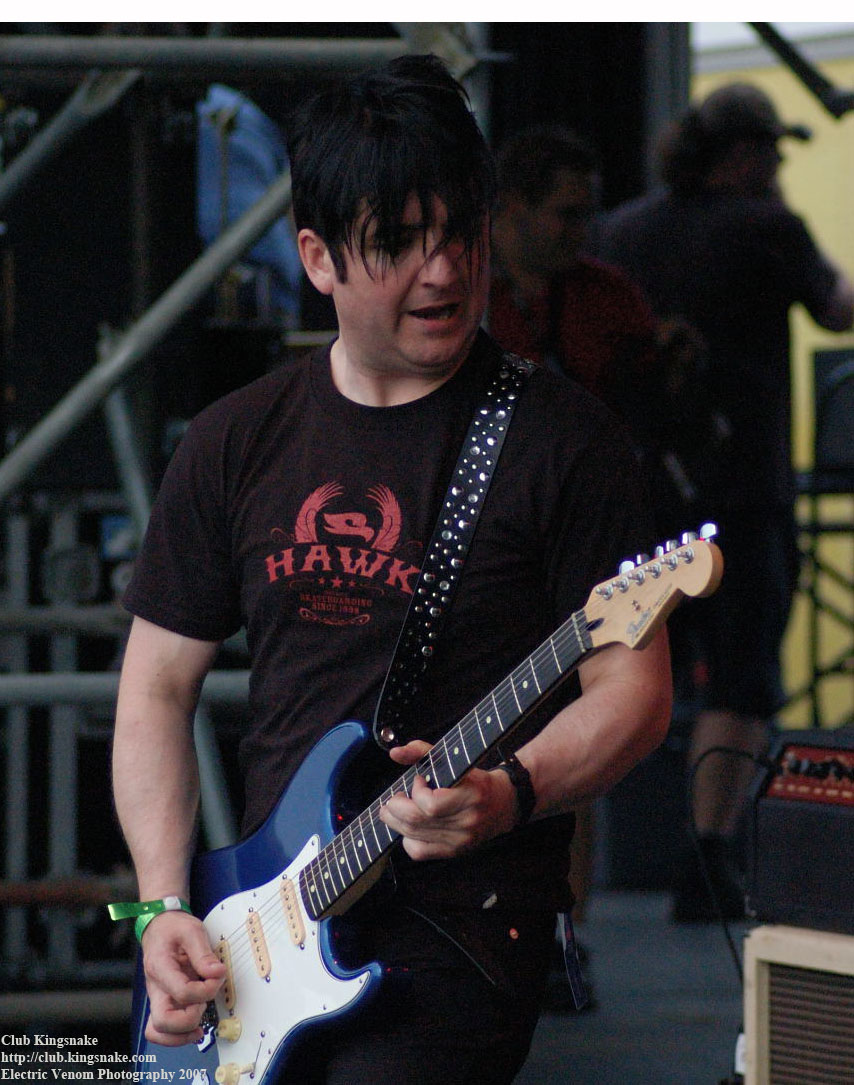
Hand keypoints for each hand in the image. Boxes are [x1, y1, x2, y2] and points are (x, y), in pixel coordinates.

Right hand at [141, 910, 225, 1045]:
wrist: (160, 927)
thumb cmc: (174, 929)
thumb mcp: (192, 931)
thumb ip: (204, 954)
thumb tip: (217, 973)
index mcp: (160, 967)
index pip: (182, 992)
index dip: (205, 990)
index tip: (217, 977)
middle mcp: (155, 987)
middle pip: (163, 1021)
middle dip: (189, 1020)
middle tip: (204, 1004)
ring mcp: (158, 998)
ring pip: (158, 1032)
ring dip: (182, 1034)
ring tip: (201, 1023)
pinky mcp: (163, 1002)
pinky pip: (162, 1029)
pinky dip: (177, 1035)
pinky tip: (195, 1028)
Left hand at [378, 740, 518, 859]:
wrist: (503, 804)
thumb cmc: (477, 780)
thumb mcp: (455, 759)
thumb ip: (423, 752)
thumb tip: (395, 753)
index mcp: (472, 795)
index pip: (431, 805)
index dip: (417, 791)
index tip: (418, 780)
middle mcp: (467, 821)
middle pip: (417, 821)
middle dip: (395, 808)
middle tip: (394, 798)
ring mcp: (460, 840)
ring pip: (414, 836)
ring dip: (396, 821)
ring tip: (394, 809)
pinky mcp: (454, 852)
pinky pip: (419, 852)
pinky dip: (407, 839)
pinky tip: (409, 827)